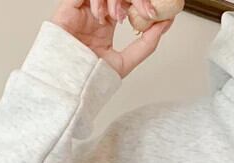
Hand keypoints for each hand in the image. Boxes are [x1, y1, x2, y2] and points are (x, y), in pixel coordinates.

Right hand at [51, 0, 175, 78]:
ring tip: (117, 18)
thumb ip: (146, 45)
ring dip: (116, 0)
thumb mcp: (126, 62)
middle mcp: (95, 14)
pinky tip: (102, 18)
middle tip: (146, 11)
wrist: (70, 83)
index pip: (127, 3)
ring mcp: (82, 9)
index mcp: (106, 24)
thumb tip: (164, 25)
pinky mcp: (69, 7)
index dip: (142, 4)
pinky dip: (99, 0)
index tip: (155, 13)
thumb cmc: (90, 77)